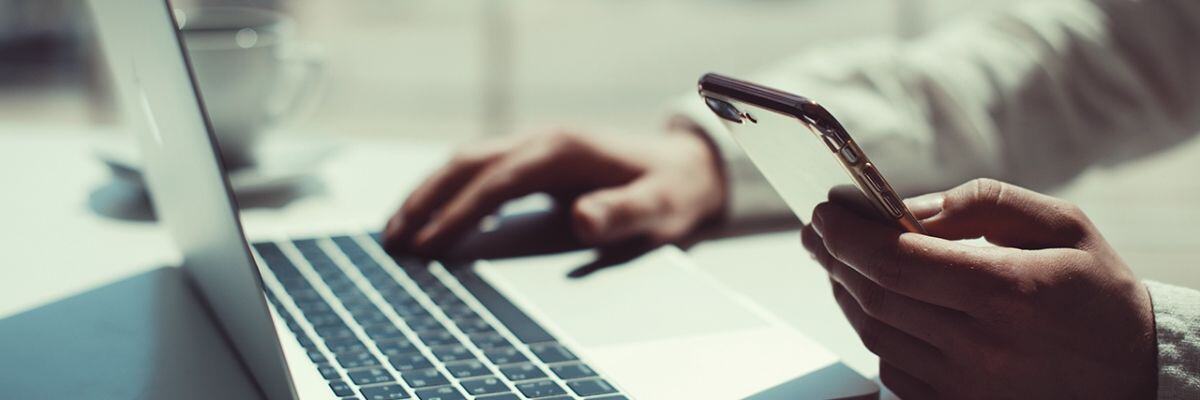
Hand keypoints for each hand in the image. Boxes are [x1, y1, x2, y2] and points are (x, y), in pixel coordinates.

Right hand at [383, 128, 725, 254]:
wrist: (686, 167)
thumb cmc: (670, 192)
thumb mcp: (657, 209)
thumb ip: (621, 215)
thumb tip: (582, 219)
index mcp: (563, 150)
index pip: (496, 182)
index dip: (460, 214)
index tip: (429, 246)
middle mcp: (541, 140)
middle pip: (466, 163)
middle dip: (425, 200)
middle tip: (392, 240)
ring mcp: (534, 145)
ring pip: (464, 162)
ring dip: (427, 193)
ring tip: (395, 232)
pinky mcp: (532, 158)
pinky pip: (477, 170)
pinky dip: (446, 191)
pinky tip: (429, 218)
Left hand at [801, 178, 1156, 398]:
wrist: (1133, 373)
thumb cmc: (1095, 291)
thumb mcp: (1061, 225)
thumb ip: (982, 204)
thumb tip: (907, 207)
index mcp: (1008, 291)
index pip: (897, 261)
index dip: (848, 235)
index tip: (824, 211)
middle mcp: (982, 346)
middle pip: (875, 296)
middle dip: (834, 257)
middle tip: (817, 230)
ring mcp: (967, 385)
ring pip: (874, 332)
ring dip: (846, 292)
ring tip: (837, 260)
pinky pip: (891, 367)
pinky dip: (873, 330)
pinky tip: (872, 303)